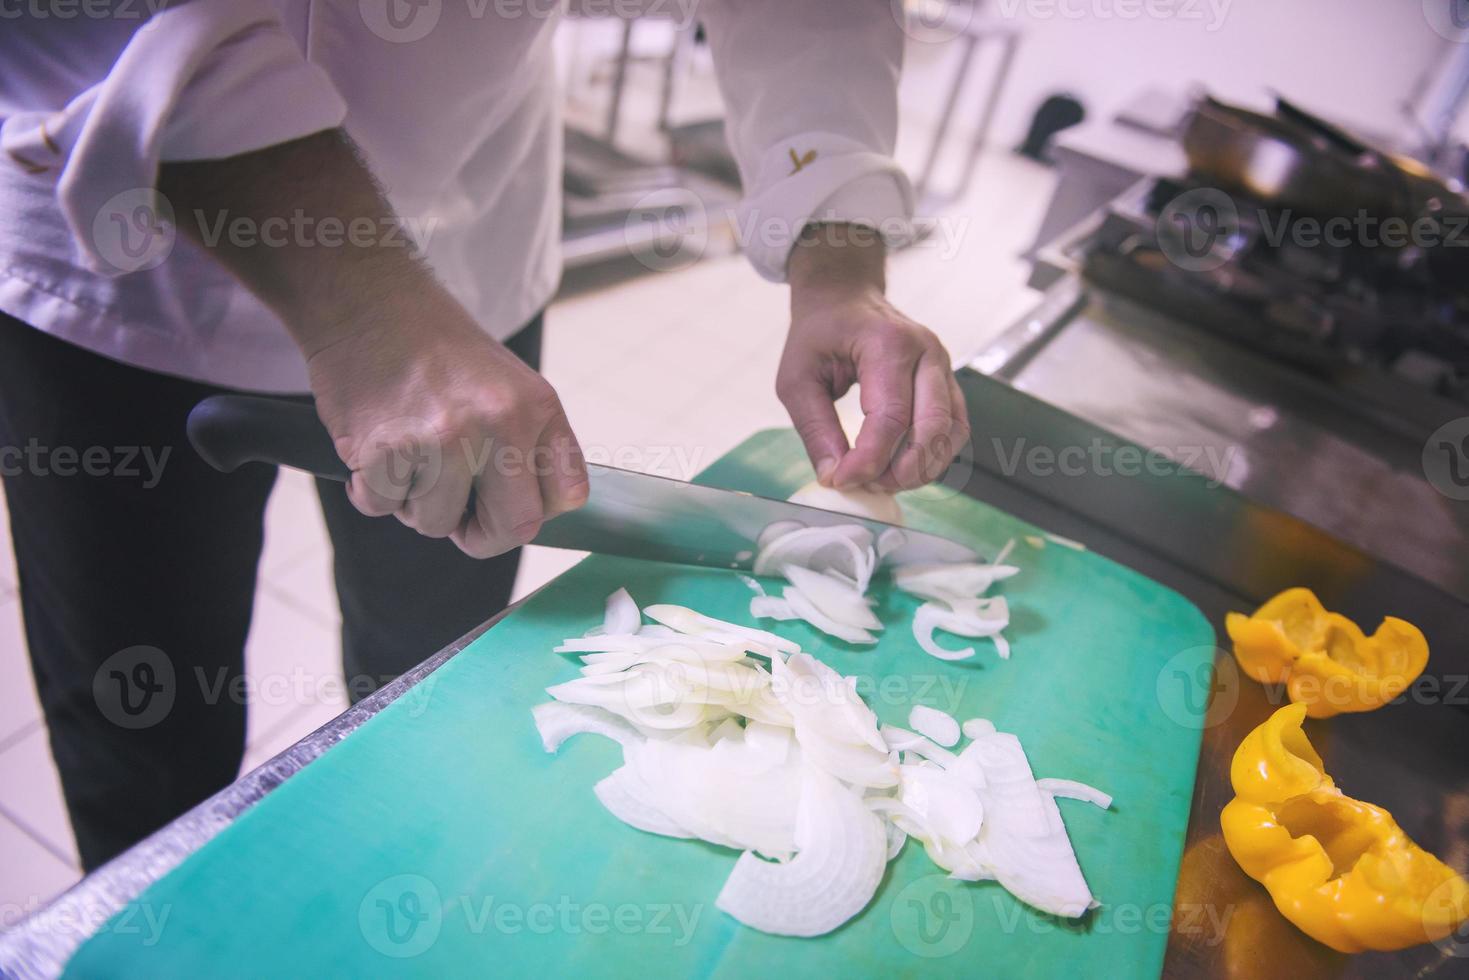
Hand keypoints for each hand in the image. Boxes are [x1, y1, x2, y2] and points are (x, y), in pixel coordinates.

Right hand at [307, 290, 587, 557]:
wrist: (367, 301)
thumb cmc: (435, 346)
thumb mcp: (508, 383)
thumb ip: (527, 444)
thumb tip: (530, 516)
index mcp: (536, 407)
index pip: (566, 496)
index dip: (533, 512)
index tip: (508, 507)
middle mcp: (497, 424)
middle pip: (512, 529)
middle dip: (481, 535)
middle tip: (458, 517)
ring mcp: (442, 438)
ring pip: (435, 523)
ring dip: (415, 503)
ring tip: (407, 456)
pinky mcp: (385, 449)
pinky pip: (382, 506)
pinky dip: (371, 490)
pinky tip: (374, 451)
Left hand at [778, 224, 968, 491]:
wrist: (844, 298)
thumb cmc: (820, 333)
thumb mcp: (797, 379)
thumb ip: (815, 430)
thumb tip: (834, 478)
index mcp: (888, 343)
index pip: (890, 418)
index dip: (868, 461)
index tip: (842, 481)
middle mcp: (926, 351)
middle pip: (931, 428)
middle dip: (901, 471)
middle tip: (867, 486)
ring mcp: (943, 365)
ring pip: (951, 432)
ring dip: (922, 468)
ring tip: (883, 481)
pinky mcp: (948, 381)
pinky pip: (954, 428)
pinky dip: (933, 455)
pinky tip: (903, 467)